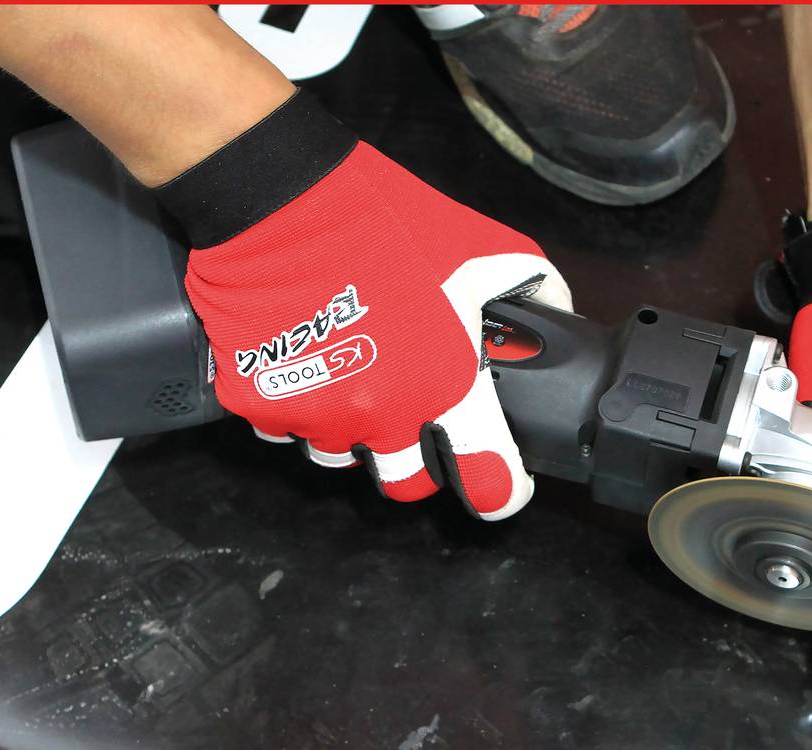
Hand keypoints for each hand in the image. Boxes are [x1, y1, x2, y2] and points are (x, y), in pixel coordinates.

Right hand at [165, 92, 570, 519]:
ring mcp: (312, 415)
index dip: (501, 490)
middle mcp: (379, 416)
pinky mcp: (255, 404)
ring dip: (354, 427)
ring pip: (342, 455)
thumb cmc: (378, 220)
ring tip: (355, 367)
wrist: (275, 198)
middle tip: (415, 409)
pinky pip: (285, 427)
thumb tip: (555, 314)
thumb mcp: (480, 247)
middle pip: (406, 482)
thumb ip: (531, 286)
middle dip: (417, 456)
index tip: (502, 483)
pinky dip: (298, 403)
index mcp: (443, 387)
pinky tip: (308, 356)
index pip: (487, 485)